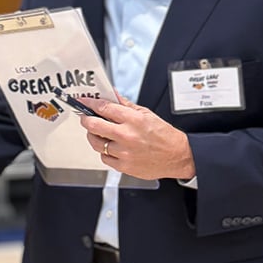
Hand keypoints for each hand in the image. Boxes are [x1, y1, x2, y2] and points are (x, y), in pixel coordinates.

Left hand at [78, 95, 194, 179]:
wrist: (178, 156)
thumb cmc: (164, 136)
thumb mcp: (146, 114)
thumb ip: (126, 105)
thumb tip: (112, 96)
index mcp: (133, 120)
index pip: (104, 108)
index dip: (90, 103)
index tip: (84, 102)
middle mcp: (127, 136)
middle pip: (93, 125)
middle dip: (86, 119)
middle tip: (85, 117)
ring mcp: (124, 152)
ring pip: (96, 143)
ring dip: (93, 136)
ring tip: (99, 132)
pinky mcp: (124, 166)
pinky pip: (104, 157)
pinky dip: (104, 151)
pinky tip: (111, 147)